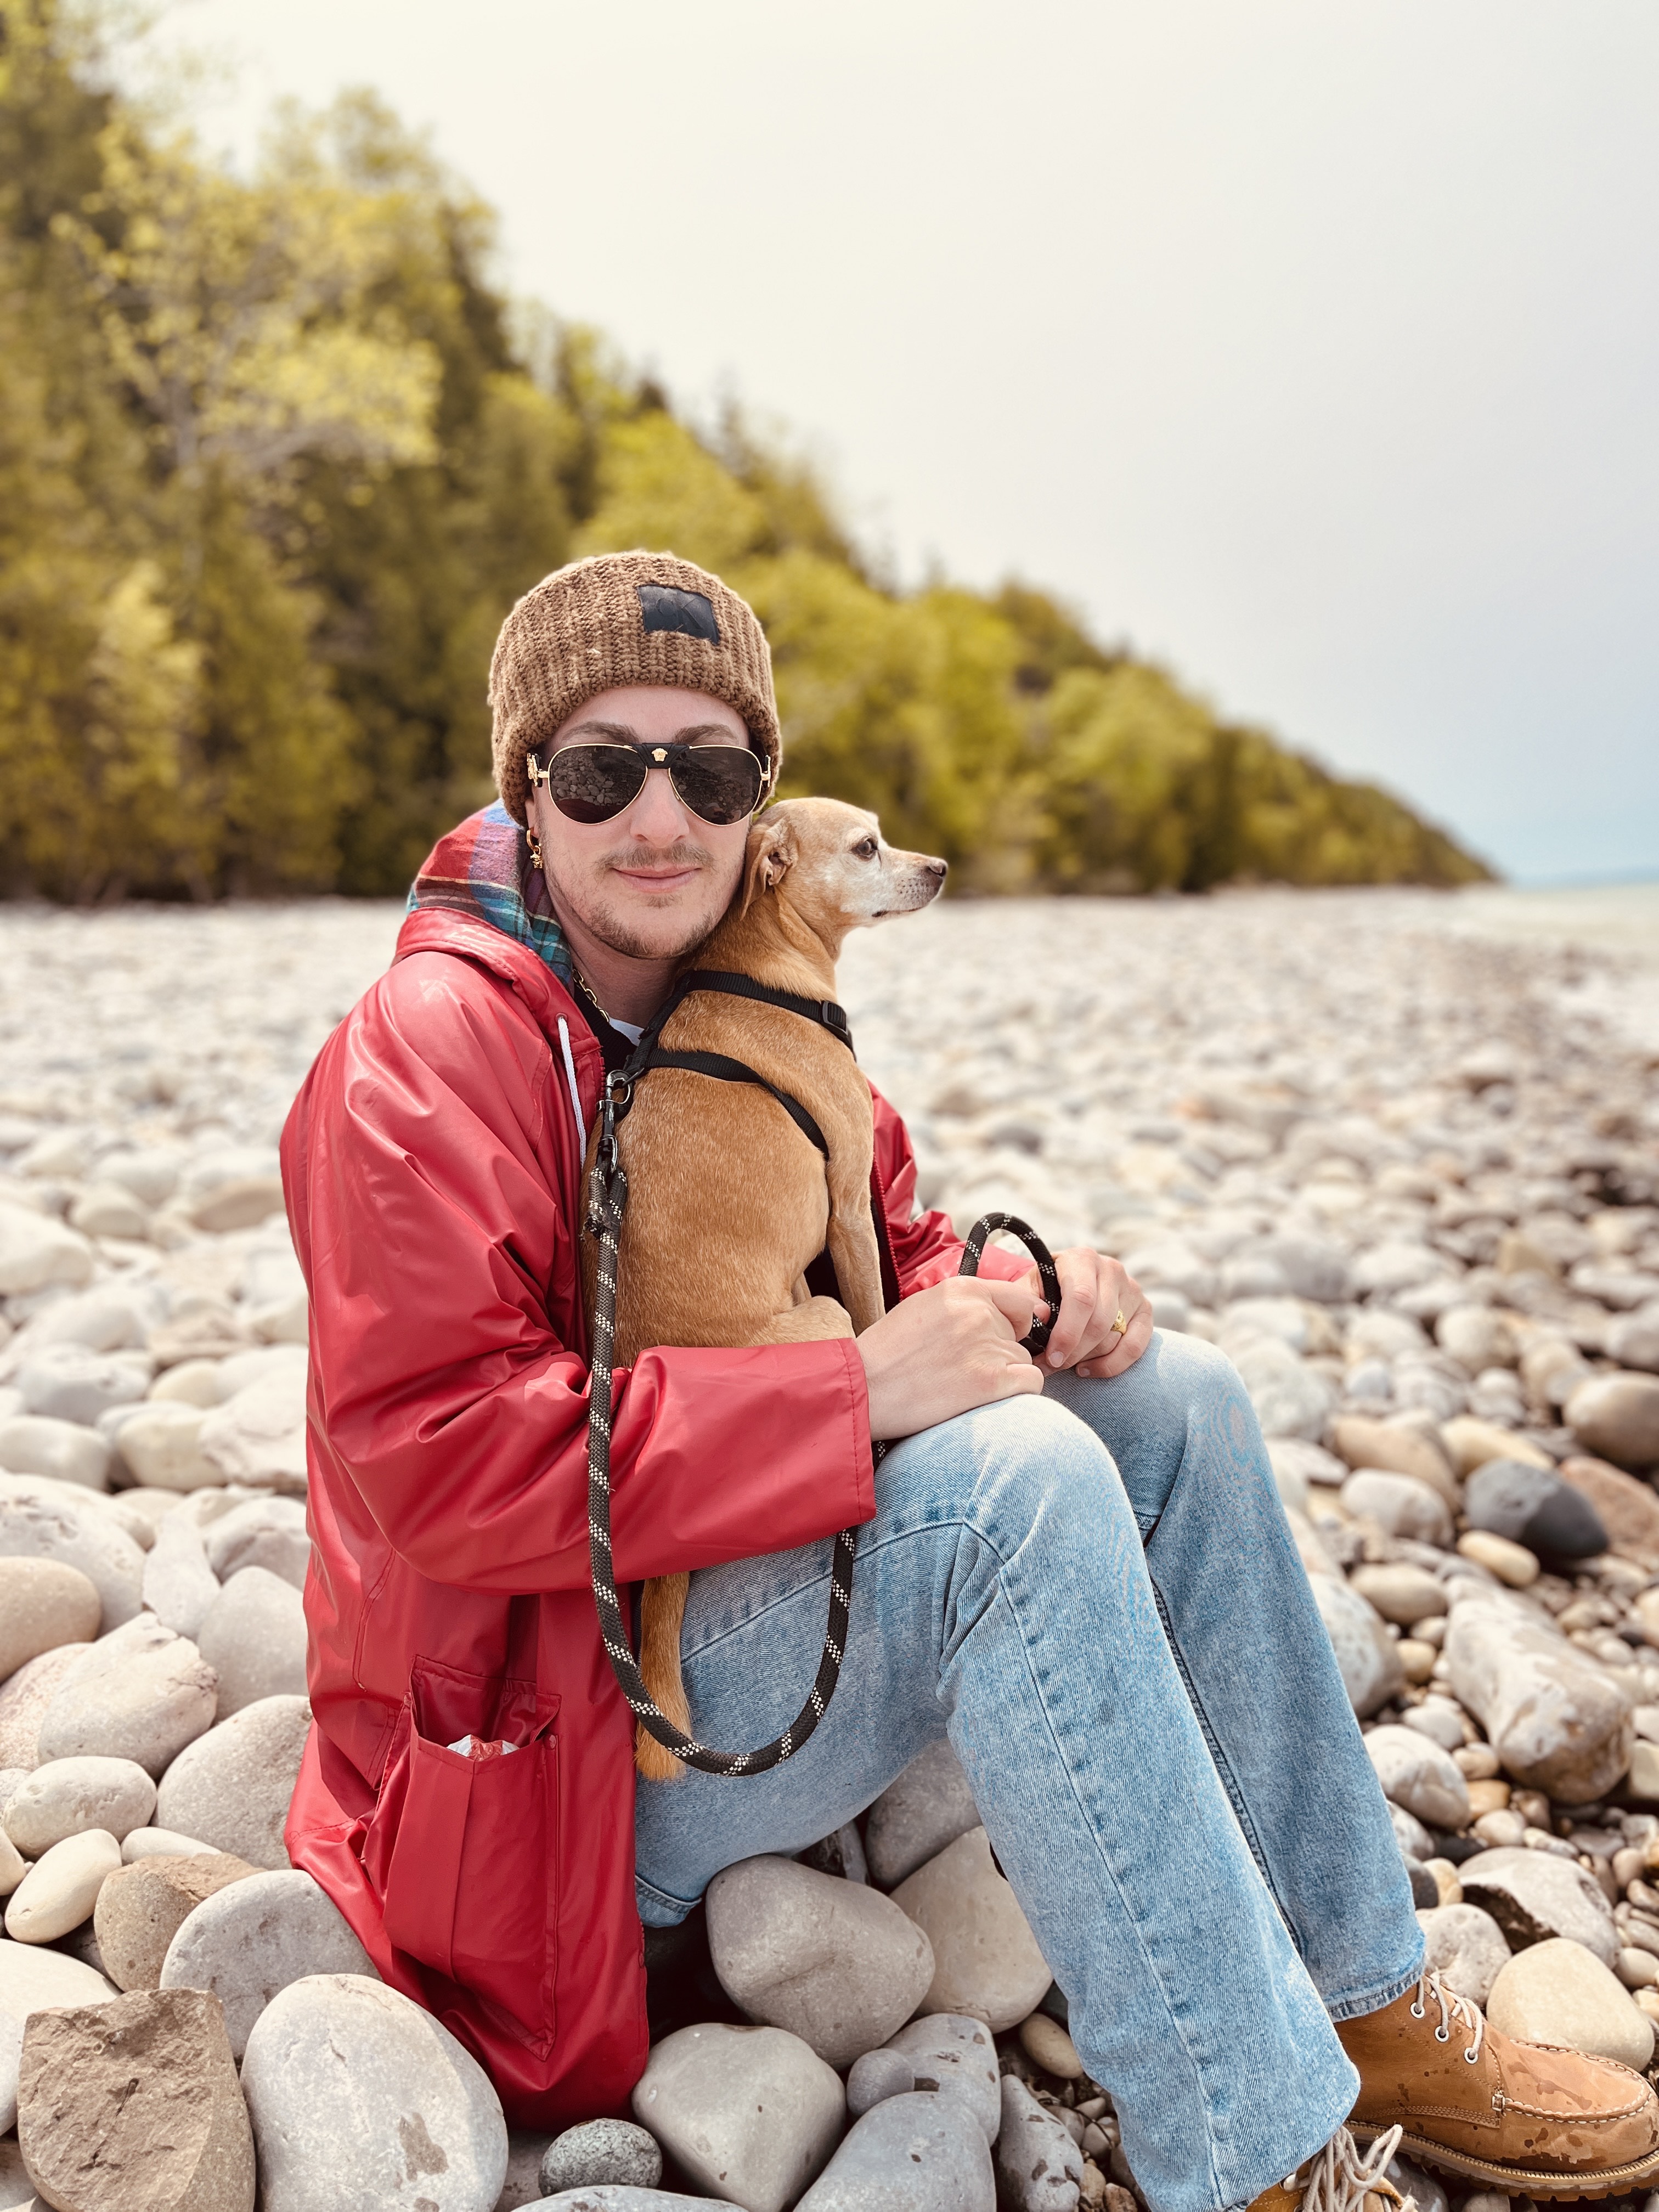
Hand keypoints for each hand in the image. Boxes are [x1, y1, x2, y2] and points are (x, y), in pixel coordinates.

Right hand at [858, 1275, 1045, 1440]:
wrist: (863, 1388)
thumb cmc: (884, 1354)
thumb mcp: (922, 1309)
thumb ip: (960, 1306)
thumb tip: (995, 1314)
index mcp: (961, 1289)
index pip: (1017, 1298)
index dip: (1015, 1319)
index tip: (1006, 1334)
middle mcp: (979, 1312)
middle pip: (1019, 1332)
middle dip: (1002, 1350)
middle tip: (966, 1369)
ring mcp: (987, 1345)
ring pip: (1023, 1359)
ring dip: (1004, 1375)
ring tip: (964, 1386)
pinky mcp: (992, 1381)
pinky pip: (1032, 1382)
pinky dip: (1018, 1393)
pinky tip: (988, 1399)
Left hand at [1026, 1247, 1152, 1378]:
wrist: (1067, 1284)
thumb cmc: (1044, 1290)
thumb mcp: (1030, 1289)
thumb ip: (1027, 1302)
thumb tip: (1038, 1316)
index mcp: (1082, 1259)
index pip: (1082, 1298)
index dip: (1067, 1333)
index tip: (1051, 1358)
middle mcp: (1111, 1270)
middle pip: (1099, 1322)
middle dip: (1074, 1352)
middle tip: (1052, 1367)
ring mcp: (1132, 1290)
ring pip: (1114, 1337)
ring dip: (1087, 1358)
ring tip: (1064, 1365)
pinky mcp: (1145, 1310)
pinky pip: (1135, 1347)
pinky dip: (1111, 1365)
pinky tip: (1088, 1369)